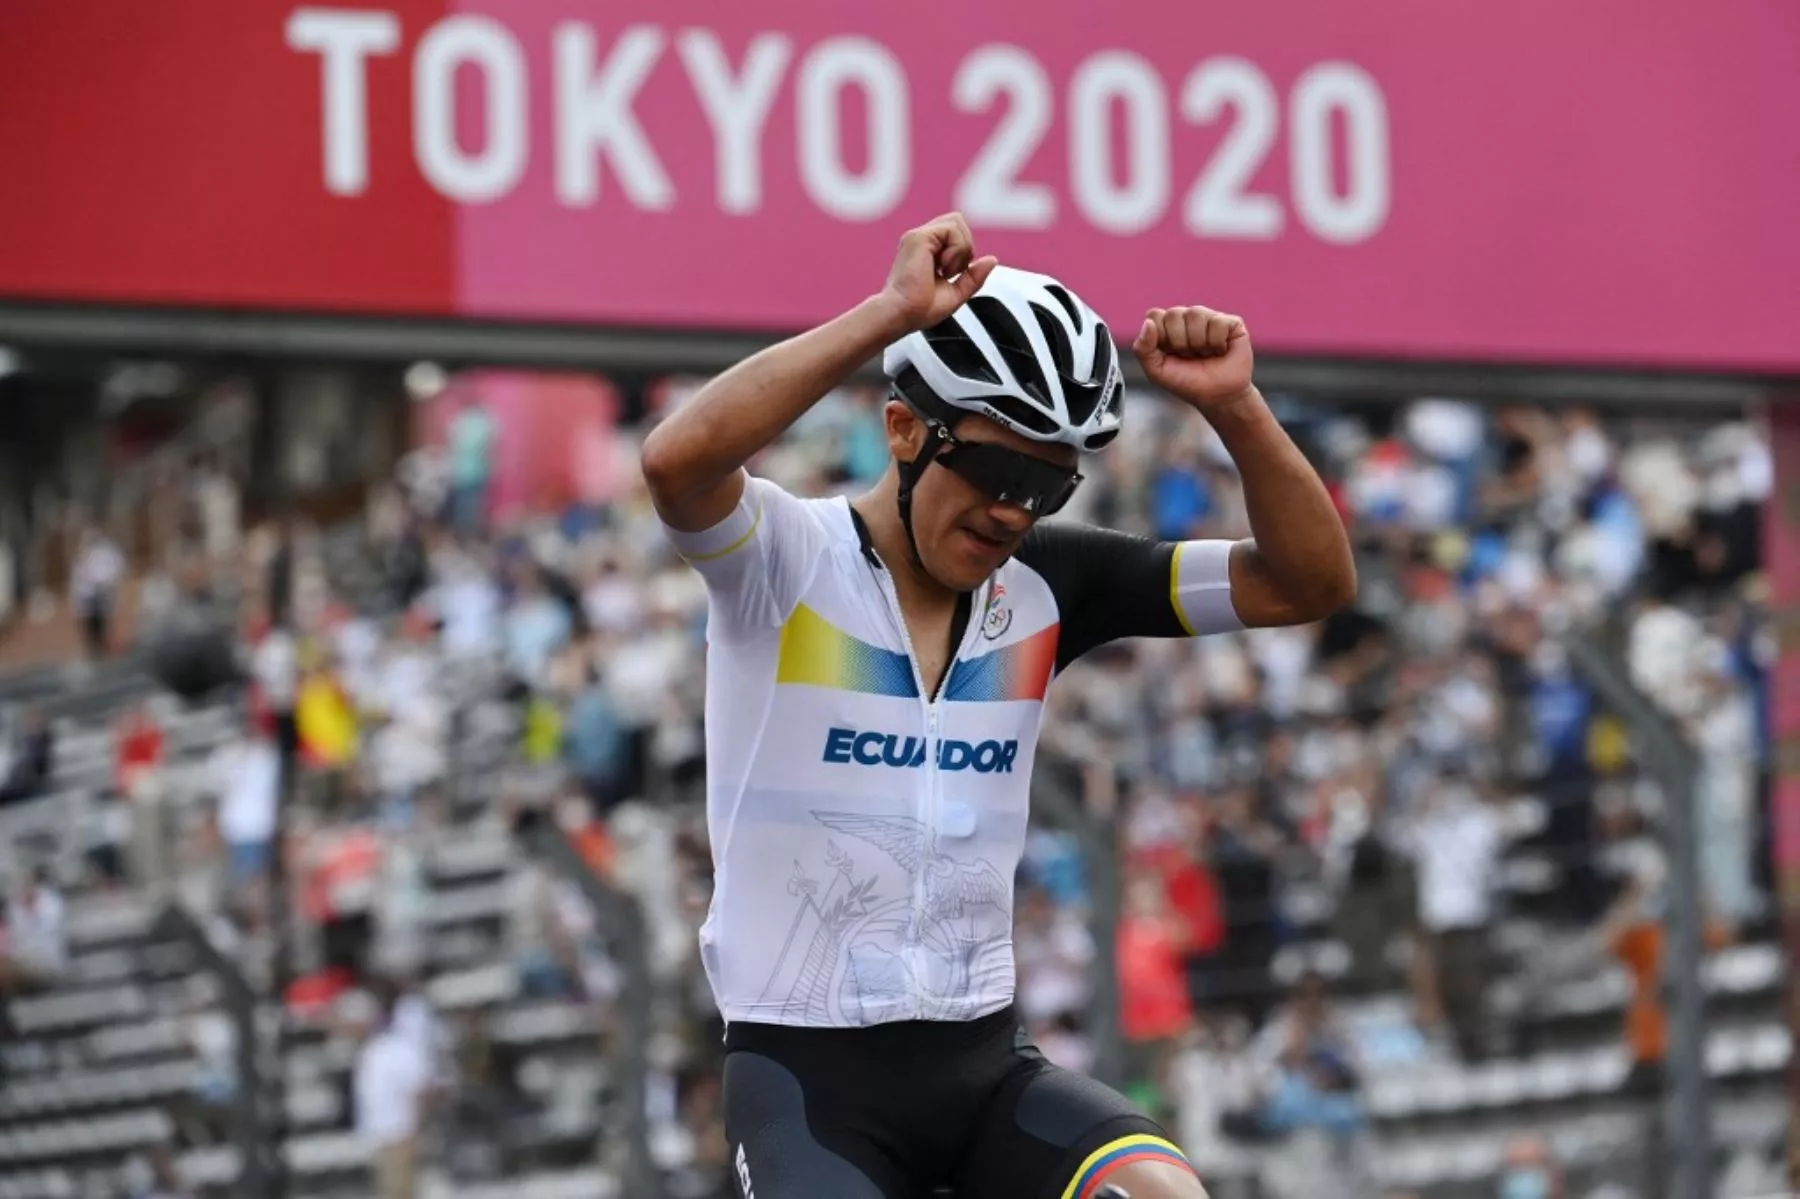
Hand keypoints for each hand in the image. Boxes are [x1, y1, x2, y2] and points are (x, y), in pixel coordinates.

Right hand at [878, 212, 998, 334]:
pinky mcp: (918, 236)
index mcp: (927, 251)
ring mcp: (918, 236)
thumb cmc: (920, 310)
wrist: (902, 315)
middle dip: (965, 247)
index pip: (955, 234)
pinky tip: (942, 267)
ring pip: (957, 222)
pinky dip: (956, 250)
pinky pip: (952, 229)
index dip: (964, 252)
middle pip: (958, 222)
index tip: (952, 275)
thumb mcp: (956, 293)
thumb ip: (973, 276)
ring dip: (961, 249)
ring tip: (946, 271)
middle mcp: (922, 240)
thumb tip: (992, 260)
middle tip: (951, 272)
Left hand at [1133, 306, 1255, 412]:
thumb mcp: (1157, 371)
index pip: (1155, 316)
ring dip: (1199, 342)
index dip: (1162, 337)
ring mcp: (1209, 317)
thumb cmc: (1187, 382)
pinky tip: (1220, 351)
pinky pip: (1217, 322)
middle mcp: (1187, 318)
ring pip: (1195, 314)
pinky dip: (1217, 343)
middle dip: (1180, 342)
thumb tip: (1148, 323)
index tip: (1170, 354)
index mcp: (1167, 326)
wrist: (1218, 396)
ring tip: (1205, 354)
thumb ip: (1143, 349)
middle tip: (1189, 356)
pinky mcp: (1231, 322)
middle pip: (1174, 314)